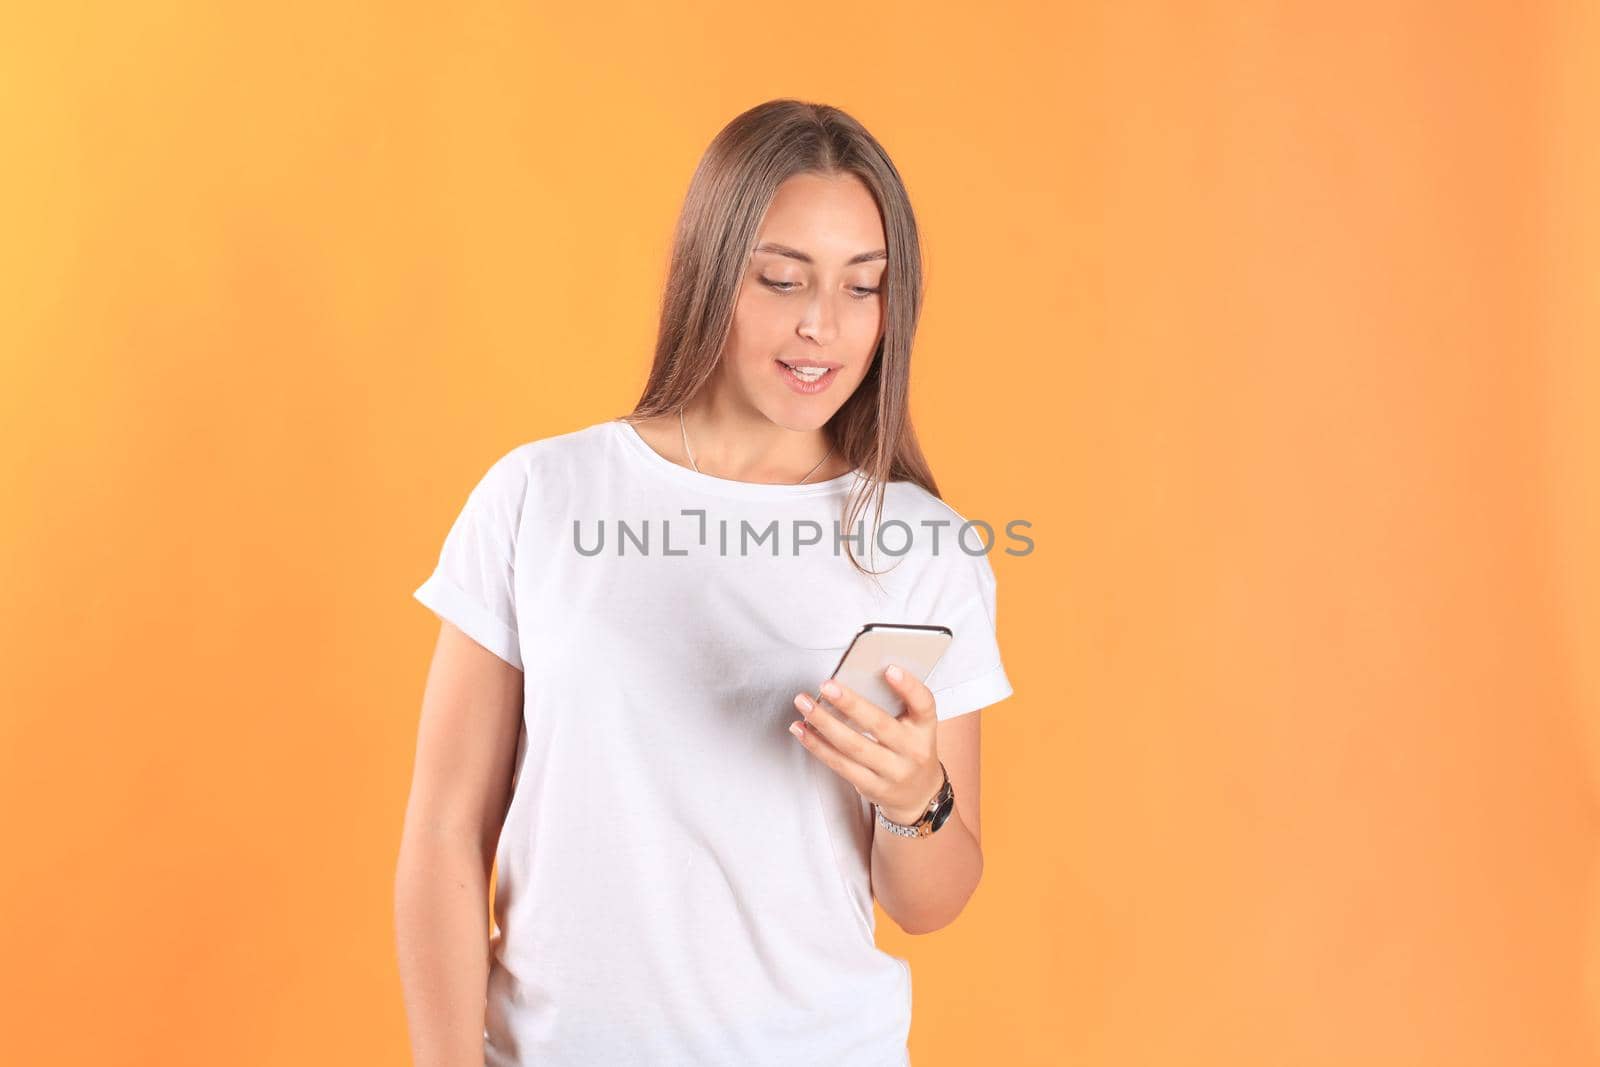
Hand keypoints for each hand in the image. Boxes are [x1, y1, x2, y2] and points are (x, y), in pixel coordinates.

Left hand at [789, 665, 942, 825]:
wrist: (919, 795)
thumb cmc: (910, 749)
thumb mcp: (915, 726)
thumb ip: (895, 704)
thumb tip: (853, 678)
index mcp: (924, 728)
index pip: (923, 704)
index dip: (908, 686)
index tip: (889, 669)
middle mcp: (912, 751)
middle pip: (879, 725)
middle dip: (849, 703)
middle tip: (827, 686)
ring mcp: (893, 772)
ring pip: (853, 746)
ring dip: (824, 723)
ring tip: (805, 705)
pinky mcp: (872, 787)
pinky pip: (840, 764)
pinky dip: (817, 746)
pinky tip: (803, 730)